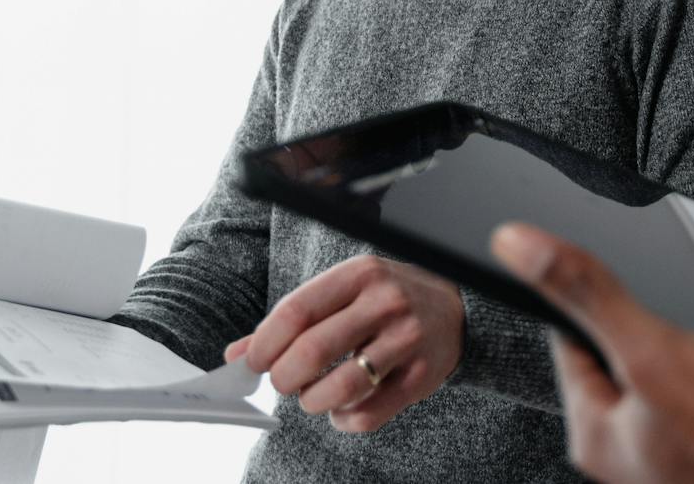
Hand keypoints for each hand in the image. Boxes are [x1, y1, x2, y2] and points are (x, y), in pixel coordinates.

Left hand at [224, 254, 463, 432]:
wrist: (457, 308)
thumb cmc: (386, 299)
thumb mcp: (344, 292)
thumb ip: (292, 319)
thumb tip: (236, 354)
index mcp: (360, 273)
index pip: (296, 311)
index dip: (265, 344)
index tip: (254, 362)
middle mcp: (386, 302)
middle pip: (313, 351)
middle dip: (284, 377)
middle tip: (282, 382)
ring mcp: (407, 340)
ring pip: (341, 387)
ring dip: (312, 401)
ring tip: (311, 396)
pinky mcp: (421, 376)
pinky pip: (368, 414)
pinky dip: (343, 419)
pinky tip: (341, 407)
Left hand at [491, 223, 693, 483]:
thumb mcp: (656, 351)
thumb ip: (587, 296)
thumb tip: (517, 246)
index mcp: (597, 435)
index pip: (570, 340)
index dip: (604, 302)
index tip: (633, 290)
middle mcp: (630, 456)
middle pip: (630, 355)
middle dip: (666, 332)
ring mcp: (677, 458)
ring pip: (678, 373)